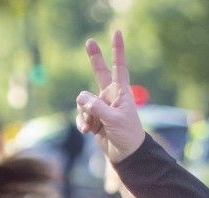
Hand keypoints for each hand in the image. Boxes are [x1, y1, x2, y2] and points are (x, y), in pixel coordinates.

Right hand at [76, 30, 147, 163]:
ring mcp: (100, 106)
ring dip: (86, 114)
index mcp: (121, 92)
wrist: (126, 154)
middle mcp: (110, 96)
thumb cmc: (127, 134)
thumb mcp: (114, 120)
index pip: (119, 67)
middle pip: (100, 72)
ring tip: (94, 125)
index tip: (117, 32)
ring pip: (83, 101)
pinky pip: (80, 114)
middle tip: (89, 41)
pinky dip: (82, 122)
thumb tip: (81, 99)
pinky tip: (88, 131)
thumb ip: (97, 107)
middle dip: (94, 58)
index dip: (117, 50)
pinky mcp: (93, 117)